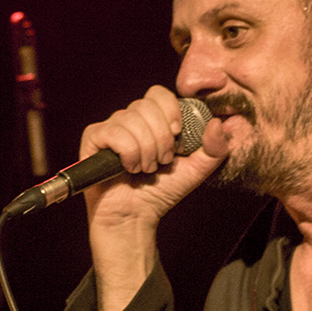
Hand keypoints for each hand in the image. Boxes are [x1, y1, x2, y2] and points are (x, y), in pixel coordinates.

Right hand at [79, 85, 227, 310]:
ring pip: (131, 120)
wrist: (136, 217)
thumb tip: (218, 123)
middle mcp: (130, 118)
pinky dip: (129, 153)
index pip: (159, 94)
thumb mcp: (197, 169)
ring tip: (145, 169)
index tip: (178, 134)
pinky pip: (114, 132)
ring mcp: (110, 127)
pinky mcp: (93, 138)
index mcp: (153, 119)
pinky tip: (128, 168)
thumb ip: (215, 148)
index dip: (171, 110)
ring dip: (146, 150)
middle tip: (161, 161)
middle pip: (146, 105)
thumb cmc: (162, 192)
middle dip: (161, 138)